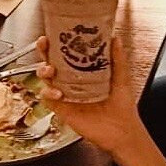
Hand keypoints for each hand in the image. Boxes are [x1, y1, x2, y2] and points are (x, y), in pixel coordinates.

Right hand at [35, 35, 141, 158]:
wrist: (121, 132)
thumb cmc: (122, 107)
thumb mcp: (121, 79)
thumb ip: (118, 59)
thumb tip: (115, 39)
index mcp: (84, 72)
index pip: (67, 54)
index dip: (58, 43)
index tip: (54, 33)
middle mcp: (71, 82)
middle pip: (51, 62)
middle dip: (44, 52)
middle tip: (44, 45)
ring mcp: (65, 95)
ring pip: (45, 79)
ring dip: (43, 71)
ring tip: (50, 70)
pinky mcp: (62, 109)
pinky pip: (47, 99)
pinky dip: (48, 93)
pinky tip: (57, 92)